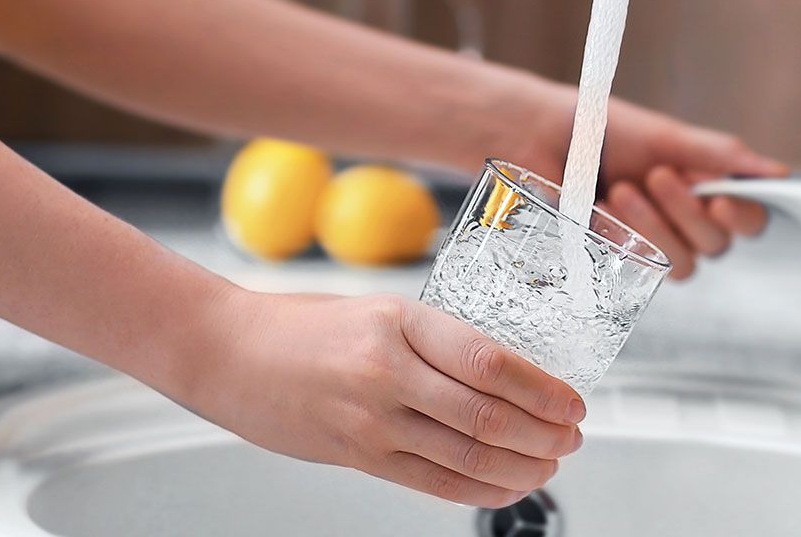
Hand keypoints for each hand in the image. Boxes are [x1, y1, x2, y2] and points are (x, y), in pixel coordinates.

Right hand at [176, 290, 584, 507]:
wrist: (225, 351)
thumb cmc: (302, 325)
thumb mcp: (379, 311)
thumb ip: (438, 341)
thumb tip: (510, 374)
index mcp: (401, 321)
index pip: (492, 360)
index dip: (544, 390)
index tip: (574, 401)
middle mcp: (388, 371)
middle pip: (488, 415)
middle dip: (545, 434)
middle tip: (573, 436)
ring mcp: (371, 419)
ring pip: (468, 456)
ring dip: (523, 466)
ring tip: (550, 463)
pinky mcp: (357, 456)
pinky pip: (434, 483)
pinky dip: (481, 490)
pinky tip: (508, 486)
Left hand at [509, 91, 789, 279]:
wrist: (535, 137)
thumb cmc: (598, 129)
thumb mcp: (663, 137)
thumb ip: (718, 156)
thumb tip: (777, 174)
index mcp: (704, 187)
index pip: (749, 217)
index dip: (745, 215)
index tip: (721, 200)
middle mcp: (684, 221)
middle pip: (719, 245)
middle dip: (688, 213)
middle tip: (656, 176)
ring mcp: (652, 244)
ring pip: (685, 266)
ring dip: (656, 229)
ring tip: (622, 190)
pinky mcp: (617, 262)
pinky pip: (641, 269)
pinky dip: (623, 238)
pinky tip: (600, 210)